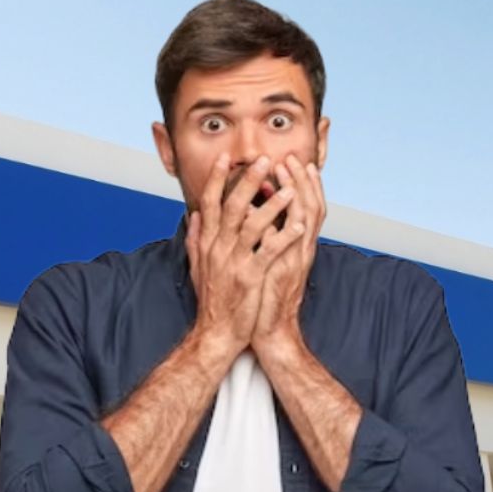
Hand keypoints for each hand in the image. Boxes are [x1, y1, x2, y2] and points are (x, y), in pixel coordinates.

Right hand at [186, 153, 300, 357]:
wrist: (216, 333)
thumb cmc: (211, 300)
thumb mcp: (197, 266)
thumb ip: (195, 238)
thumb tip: (193, 215)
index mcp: (206, 243)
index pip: (209, 203)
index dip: (218, 180)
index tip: (226, 158)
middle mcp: (217, 248)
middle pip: (232, 207)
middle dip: (248, 181)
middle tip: (264, 160)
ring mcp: (233, 262)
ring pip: (252, 225)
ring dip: (272, 204)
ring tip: (289, 186)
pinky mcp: (249, 278)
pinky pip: (268, 252)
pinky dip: (284, 236)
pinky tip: (299, 224)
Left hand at [253, 155, 325, 357]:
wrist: (264, 329)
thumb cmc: (259, 295)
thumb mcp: (260, 259)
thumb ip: (259, 236)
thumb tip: (250, 211)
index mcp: (292, 244)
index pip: (301, 206)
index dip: (298, 182)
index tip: (289, 159)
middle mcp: (299, 248)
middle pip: (308, 205)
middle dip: (301, 179)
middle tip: (291, 155)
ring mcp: (295, 259)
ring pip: (304, 219)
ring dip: (297, 193)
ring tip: (287, 170)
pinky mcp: (285, 272)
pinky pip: (290, 244)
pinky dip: (288, 225)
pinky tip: (283, 207)